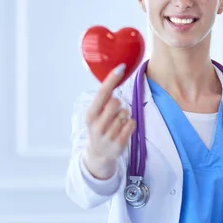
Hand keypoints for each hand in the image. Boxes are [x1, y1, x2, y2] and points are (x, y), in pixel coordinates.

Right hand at [83, 64, 135, 179]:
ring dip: (123, 116)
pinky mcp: (120, 143)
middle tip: (112, 114)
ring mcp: (109, 135)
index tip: (121, 67)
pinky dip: (130, 124)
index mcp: (90, 115)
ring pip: (125, 113)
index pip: (103, 93)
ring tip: (115, 125)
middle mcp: (98, 125)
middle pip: (116, 102)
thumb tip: (115, 77)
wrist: (97, 155)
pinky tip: (122, 130)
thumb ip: (103, 100)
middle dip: (118, 105)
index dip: (112, 79)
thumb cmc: (99, 129)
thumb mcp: (95, 115)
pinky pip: (132, 123)